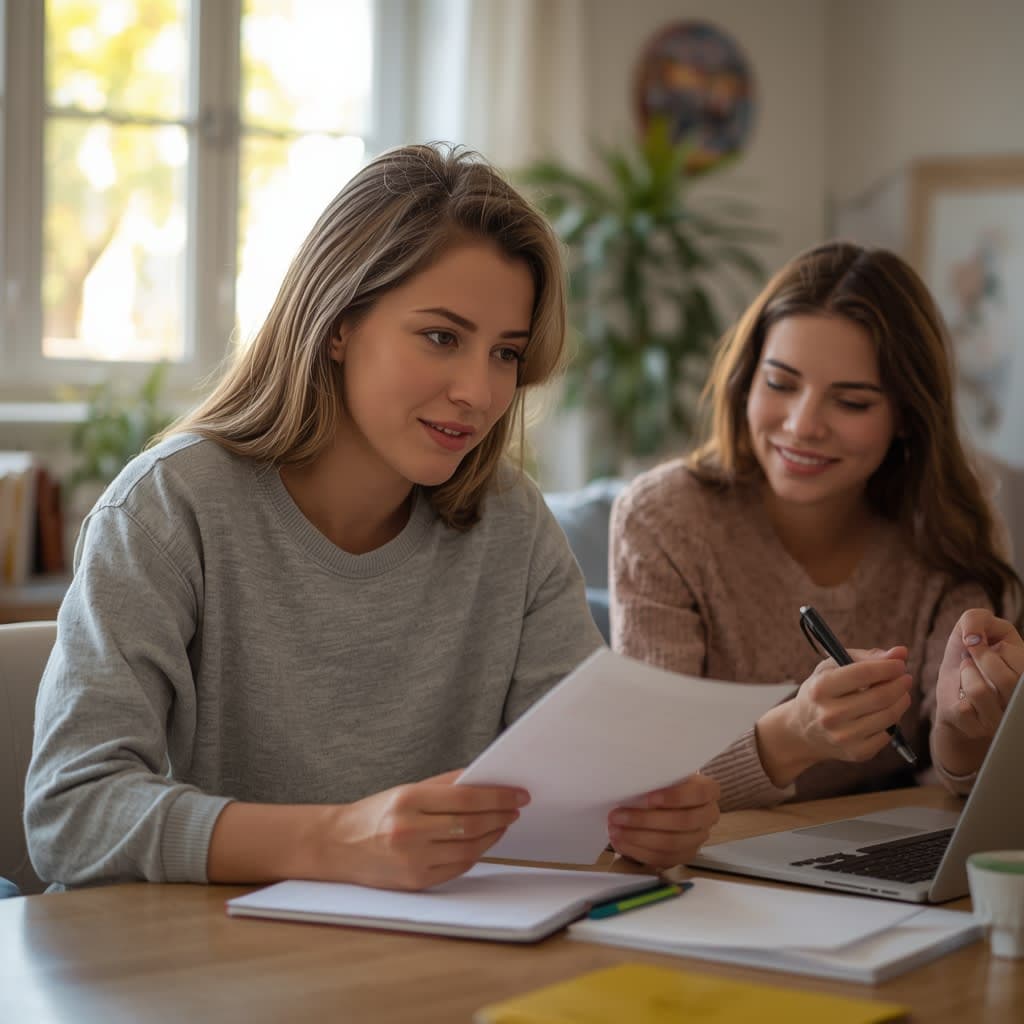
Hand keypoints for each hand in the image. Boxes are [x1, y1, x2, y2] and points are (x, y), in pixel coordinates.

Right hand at [323, 770, 528, 890]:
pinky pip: (457, 868)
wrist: (338, 845)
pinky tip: (484, 841)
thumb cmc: (376, 813)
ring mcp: (412, 860)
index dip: (498, 796)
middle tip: (516, 807)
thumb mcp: (407, 789)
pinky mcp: (415, 881)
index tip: (519, 793)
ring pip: (469, 849)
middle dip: (501, 815)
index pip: (466, 798)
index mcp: (408, 801)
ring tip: (503, 822)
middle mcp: (409, 831)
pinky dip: (476, 854)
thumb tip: (485, 779)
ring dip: (493, 835)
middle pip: (471, 825)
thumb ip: (446, 784)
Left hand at [607, 774, 719, 867]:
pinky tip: (621, 843)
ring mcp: (699, 838)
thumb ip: (655, 777)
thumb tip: (629, 783)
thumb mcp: (663, 773)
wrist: (668, 799)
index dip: (674, 797)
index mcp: (708, 790)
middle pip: (681, 822)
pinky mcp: (686, 855)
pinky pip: (663, 858)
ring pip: (671, 844)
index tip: (648, 798)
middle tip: (617, 816)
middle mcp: (709, 815)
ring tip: (615, 831)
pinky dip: (639, 852)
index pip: (698, 794)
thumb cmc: (663, 782)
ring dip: (638, 838)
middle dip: (645, 820)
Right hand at [759, 647, 912, 783]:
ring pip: (888, 716)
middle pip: (880, 696)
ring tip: (900, 694)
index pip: (863, 673)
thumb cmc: (822, 691)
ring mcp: (843, 736)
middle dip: (900, 684)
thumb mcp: (832, 668)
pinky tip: (886, 713)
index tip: (900, 664)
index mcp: (821, 688)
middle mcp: (830, 714)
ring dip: (901, 701)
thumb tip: (901, 652)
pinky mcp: (856, 752)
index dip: (887, 667)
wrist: (802, 729)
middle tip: (905, 678)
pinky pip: (887, 735)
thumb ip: (865, 658)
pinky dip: (892, 722)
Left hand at [935, 610, 1023, 745]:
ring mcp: (1002, 716)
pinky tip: (962, 690)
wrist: (952, 692)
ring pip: (981, 692)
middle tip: (970, 654)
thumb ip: (976, 618)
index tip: (975, 641)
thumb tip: (972, 636)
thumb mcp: (972, 630)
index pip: (1019, 659)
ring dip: (966, 673)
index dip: (991, 645)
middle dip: (980, 657)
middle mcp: (1020, 698)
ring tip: (967, 669)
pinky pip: (964, 708)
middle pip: (1007, 679)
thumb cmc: (968, 657)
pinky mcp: (978, 726)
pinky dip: (956, 690)